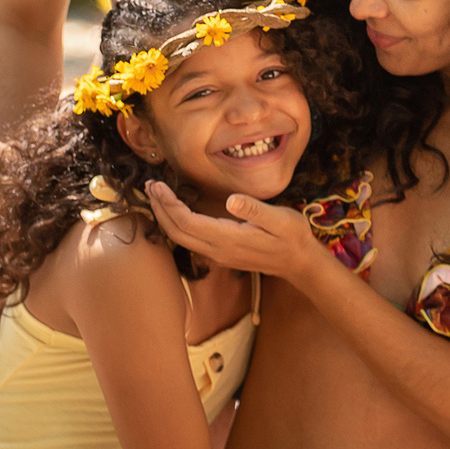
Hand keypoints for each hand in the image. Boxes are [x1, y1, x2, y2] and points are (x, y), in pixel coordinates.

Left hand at [145, 181, 318, 284]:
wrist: (299, 263)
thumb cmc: (292, 237)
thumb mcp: (281, 219)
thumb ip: (255, 210)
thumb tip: (232, 200)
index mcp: (228, 238)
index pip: (187, 222)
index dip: (168, 204)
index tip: (157, 185)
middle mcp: (218, 250)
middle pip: (177, 232)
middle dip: (160, 209)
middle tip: (150, 186)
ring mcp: (218, 255)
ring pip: (181, 239)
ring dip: (165, 217)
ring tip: (157, 196)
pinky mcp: (221, 255)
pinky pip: (190, 241)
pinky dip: (176, 225)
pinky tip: (176, 211)